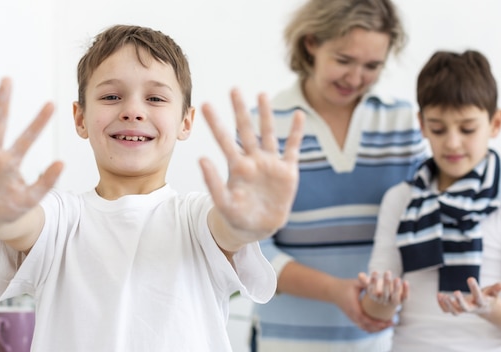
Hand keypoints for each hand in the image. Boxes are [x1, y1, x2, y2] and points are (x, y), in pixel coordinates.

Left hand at [199, 89, 303, 241]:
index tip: (204, 105)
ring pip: (268, 134)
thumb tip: (201, 158)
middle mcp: (253, 160)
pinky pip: (292, 149)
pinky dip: (296, 133)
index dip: (216, 123)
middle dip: (240, 110)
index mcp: (236, 167)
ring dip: (266, 115)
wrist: (258, 228)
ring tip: (262, 94)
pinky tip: (299, 116)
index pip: (224, 140)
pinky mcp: (287, 172)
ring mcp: (270, 164)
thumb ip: (213, 182)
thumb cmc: (236, 216)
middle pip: (246, 130)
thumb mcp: (223, 202)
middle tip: (233, 89)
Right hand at [332, 278, 392, 332]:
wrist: (331, 290)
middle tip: (391, 324)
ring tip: (387, 325)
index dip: (376, 322)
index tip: (386, 322)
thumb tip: (376, 281)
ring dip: (376, 329)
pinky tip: (379, 326)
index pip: (365, 319)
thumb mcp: (355, 283)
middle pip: (367, 327)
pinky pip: (362, 326)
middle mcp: (352, 315)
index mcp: (353, 307)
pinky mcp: (352, 318)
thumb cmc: (344, 286)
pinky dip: (371, 328)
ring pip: (365, 328)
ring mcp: (351, 317)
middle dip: (380, 327)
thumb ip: (365, 282)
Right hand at [359, 271, 408, 306]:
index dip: (373, 282)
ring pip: (395, 298)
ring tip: (397, 278)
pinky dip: (406, 290)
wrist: (387, 297)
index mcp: (374, 297)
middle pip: (384, 294)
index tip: (375, 271)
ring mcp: (393, 302)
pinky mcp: (402, 301)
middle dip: (386, 283)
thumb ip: (365, 280)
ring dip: (396, 288)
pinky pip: (405, 298)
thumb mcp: (370, 283)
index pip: (372, 291)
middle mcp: (383, 301)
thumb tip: (360, 275)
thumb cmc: (377, 287)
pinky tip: (405, 281)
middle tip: (387, 272)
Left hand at [437, 277, 500, 315]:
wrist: (485, 308)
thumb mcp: (493, 293)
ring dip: (448, 305)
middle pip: (465, 309)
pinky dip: (442, 305)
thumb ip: (495, 289)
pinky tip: (439, 295)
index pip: (479, 297)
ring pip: (455, 312)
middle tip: (455, 291)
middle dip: (460, 301)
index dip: (475, 288)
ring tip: (442, 295)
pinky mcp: (456, 309)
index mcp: (481, 303)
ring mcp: (463, 310)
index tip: (471, 278)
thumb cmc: (488, 297)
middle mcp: (472, 308)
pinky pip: (447, 311)